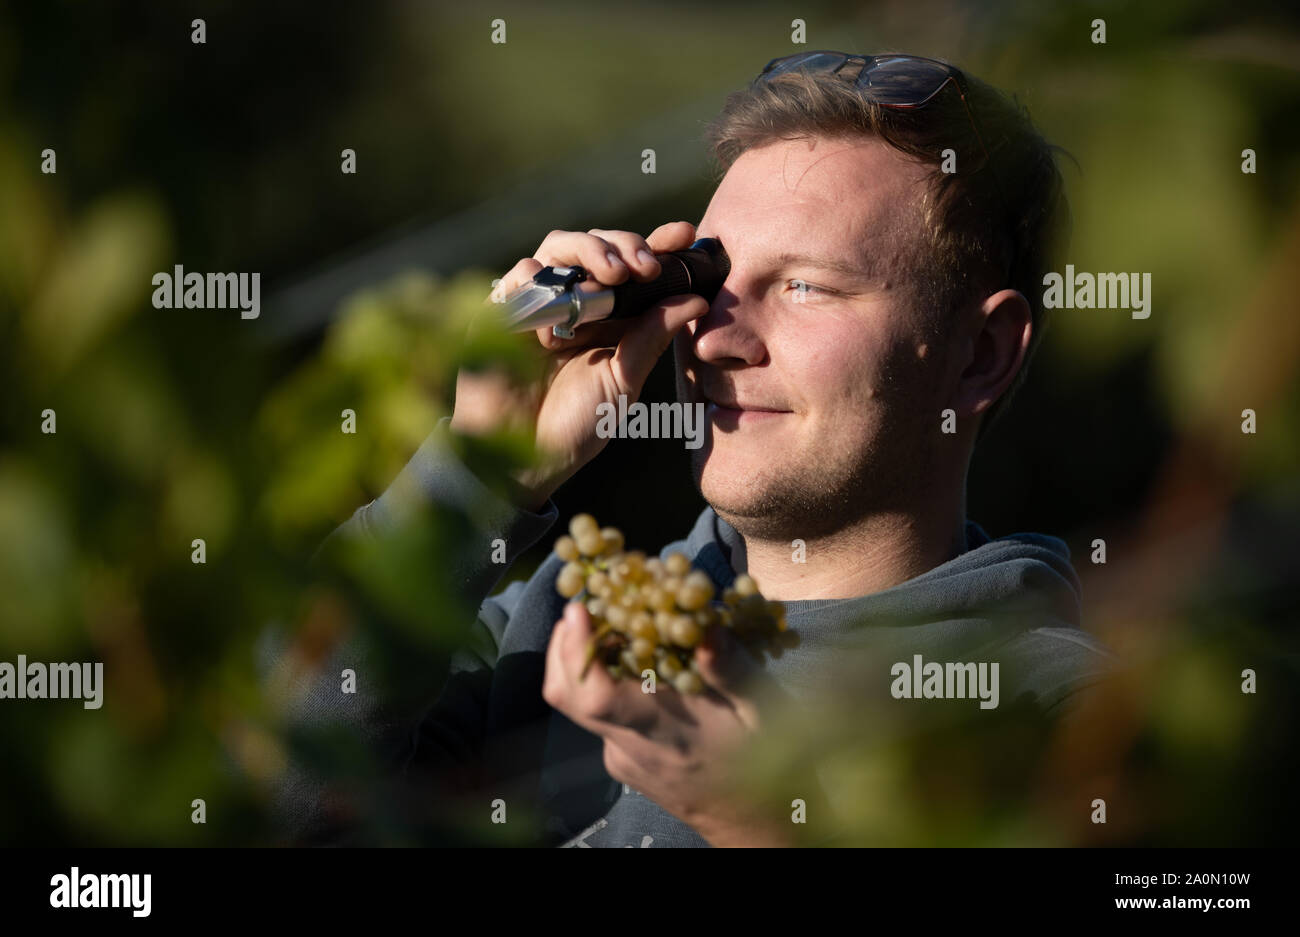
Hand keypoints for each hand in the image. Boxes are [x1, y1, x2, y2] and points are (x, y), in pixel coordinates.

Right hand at [450, 222, 708, 508]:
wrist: (527, 462)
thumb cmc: (578, 424)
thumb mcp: (625, 379)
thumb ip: (652, 336)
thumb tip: (697, 298)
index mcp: (607, 314)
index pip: (631, 264)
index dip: (656, 243)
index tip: (685, 233)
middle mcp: (572, 301)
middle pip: (594, 244)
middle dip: (623, 244)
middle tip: (645, 266)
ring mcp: (536, 303)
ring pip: (557, 247)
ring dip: (588, 250)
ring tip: (613, 274)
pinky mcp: (500, 313)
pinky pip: (516, 277)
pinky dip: (541, 279)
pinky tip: (561, 303)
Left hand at [541, 601, 797, 846]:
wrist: (747, 820)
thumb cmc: (763, 761)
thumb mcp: (763, 711)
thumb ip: (732, 671)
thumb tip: (705, 625)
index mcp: (665, 731)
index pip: (598, 698)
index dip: (577, 652)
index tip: (578, 611)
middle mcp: (630, 746)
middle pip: (566, 696)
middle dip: (563, 645)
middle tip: (585, 606)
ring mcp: (618, 755)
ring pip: (576, 703)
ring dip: (578, 659)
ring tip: (606, 623)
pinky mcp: (617, 758)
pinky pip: (595, 712)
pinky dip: (601, 680)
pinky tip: (632, 662)